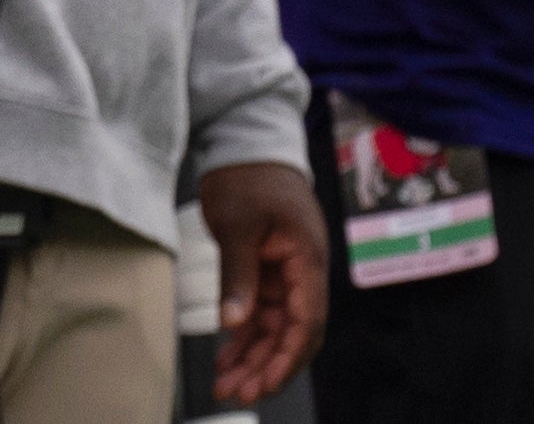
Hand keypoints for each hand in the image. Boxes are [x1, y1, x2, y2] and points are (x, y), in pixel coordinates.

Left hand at [197, 161, 328, 405]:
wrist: (246, 140)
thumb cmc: (246, 175)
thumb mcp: (237, 225)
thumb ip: (239, 275)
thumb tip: (235, 323)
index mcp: (306, 260)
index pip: (306, 322)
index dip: (287, 358)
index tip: (263, 384)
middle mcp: (303, 272)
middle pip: (292, 332)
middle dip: (266, 366)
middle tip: (236, 393)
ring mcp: (286, 272)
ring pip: (275, 326)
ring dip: (254, 355)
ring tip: (226, 383)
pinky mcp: (268, 268)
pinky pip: (261, 310)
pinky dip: (245, 333)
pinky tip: (227, 354)